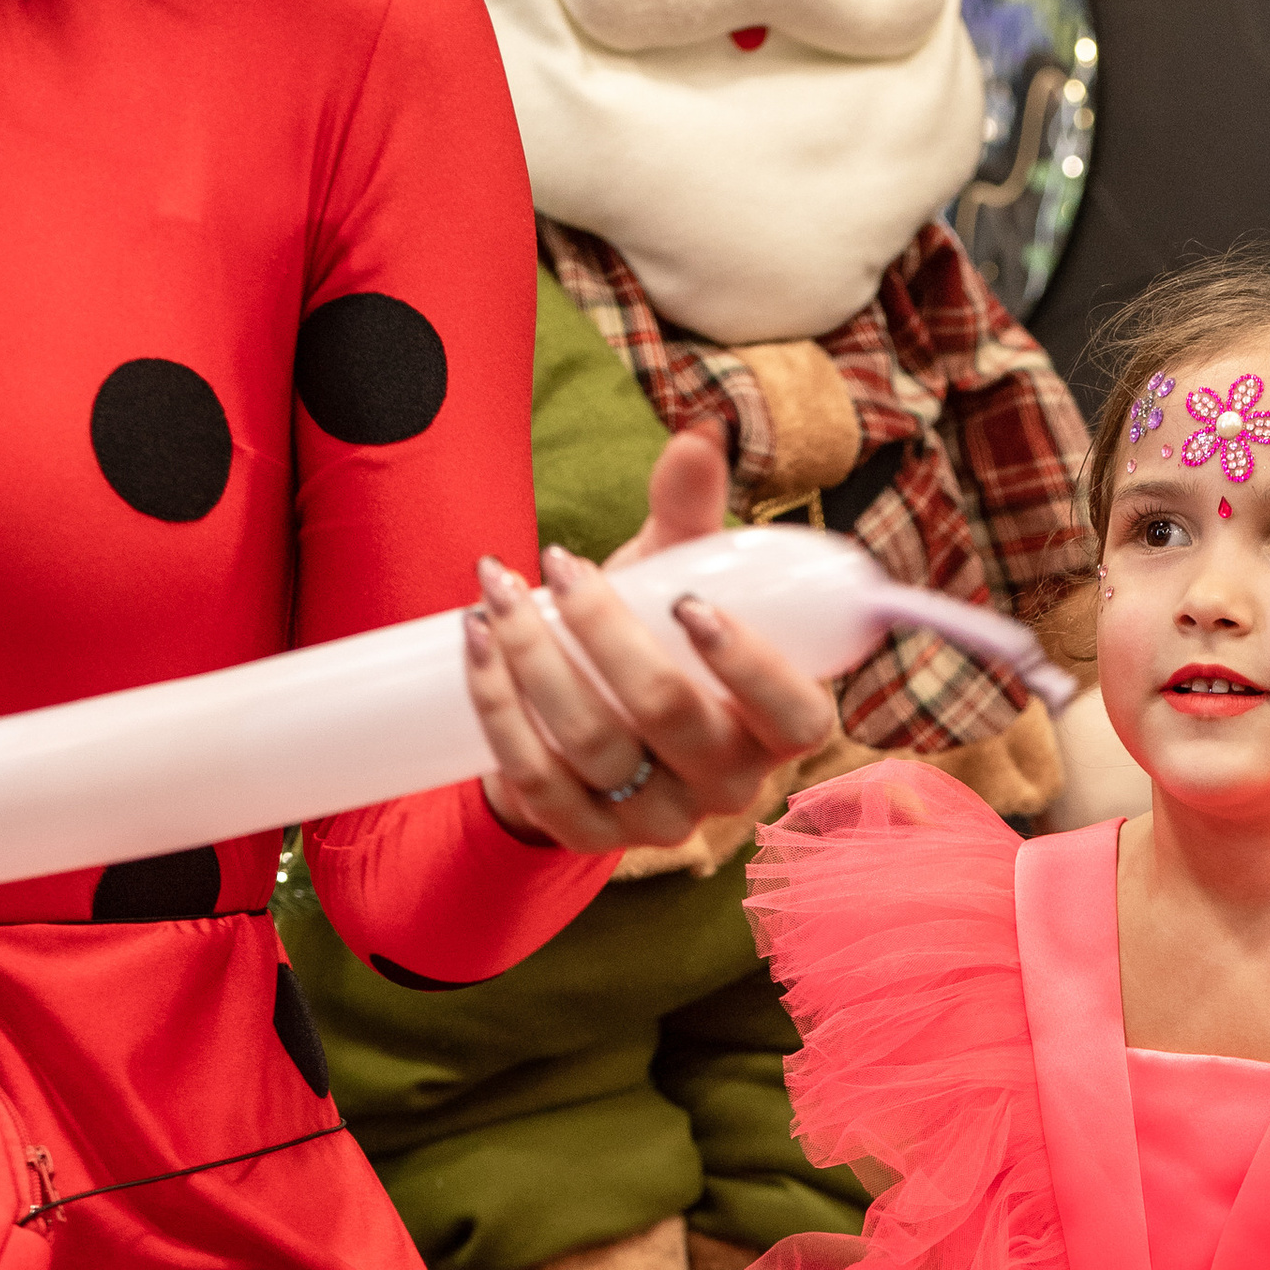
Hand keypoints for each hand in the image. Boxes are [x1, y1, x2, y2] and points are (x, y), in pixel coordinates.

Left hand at [463, 430, 839, 853]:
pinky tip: (473, 645)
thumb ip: (691, 512)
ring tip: (496, 591)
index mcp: (775, 728)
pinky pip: (536, 778)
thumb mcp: (681, 578)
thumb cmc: (656, 641)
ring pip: (594, 744)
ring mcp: (657, 820)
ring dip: (533, 658)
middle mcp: (727, 786)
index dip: (749, 666)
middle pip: (671, 715)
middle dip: (603, 630)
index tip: (690, 603)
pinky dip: (497, 706)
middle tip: (558, 564)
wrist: (587, 728)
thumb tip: (699, 431)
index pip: (796, 717)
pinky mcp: (586, 837)